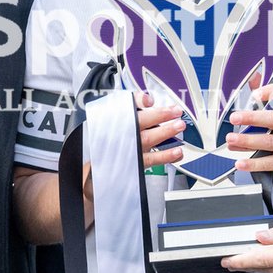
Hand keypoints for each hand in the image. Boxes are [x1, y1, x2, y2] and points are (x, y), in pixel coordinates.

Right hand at [80, 92, 182, 227]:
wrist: (93, 172)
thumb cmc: (106, 144)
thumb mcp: (111, 122)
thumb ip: (131, 107)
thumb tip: (147, 100)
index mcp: (113, 122)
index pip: (125, 107)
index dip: (138, 101)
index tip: (149, 100)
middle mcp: (120, 135)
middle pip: (141, 122)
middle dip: (160, 116)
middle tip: (175, 111)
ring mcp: (128, 150)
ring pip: (148, 139)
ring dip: (165, 132)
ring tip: (179, 126)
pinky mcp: (134, 164)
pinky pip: (152, 160)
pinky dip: (166, 156)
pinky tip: (177, 151)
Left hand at [226, 81, 272, 182]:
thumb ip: (268, 98)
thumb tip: (253, 77)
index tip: (256, 94)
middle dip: (252, 117)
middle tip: (234, 118)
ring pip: (269, 141)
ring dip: (247, 140)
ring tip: (230, 139)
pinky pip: (269, 163)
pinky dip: (253, 163)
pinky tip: (240, 163)